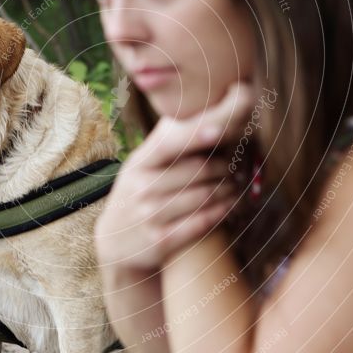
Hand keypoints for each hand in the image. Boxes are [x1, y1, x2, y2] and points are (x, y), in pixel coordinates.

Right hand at [95, 82, 255, 271]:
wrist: (115, 245)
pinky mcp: (162, 240)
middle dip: (225, 165)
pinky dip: (223, 211)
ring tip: (236, 184)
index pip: (170, 142)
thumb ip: (167, 142)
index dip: (197, 134)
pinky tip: (231, 205)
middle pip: (198, 169)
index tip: (221, 127)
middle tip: (237, 164)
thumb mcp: (141, 165)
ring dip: (229, 189)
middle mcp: (142, 186)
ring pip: (206, 195)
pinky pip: (203, 221)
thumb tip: (205, 107)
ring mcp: (150, 214)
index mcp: (139, 162)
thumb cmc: (139, 195)